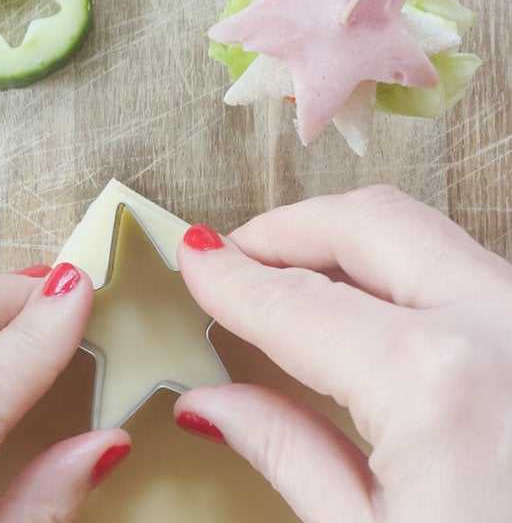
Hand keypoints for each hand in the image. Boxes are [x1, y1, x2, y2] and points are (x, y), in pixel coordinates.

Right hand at [175, 185, 511, 522]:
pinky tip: (362, 304)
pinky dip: (400, 268)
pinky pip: (465, 268)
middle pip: (369, 223)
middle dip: (290, 227)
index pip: (297, 300)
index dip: (232, 277)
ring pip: (423, 232)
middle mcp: (500, 324)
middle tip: (237, 254)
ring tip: (292, 278)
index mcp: (438, 383)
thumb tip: (213, 403)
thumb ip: (286, 452)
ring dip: (347, 241)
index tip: (195, 259)